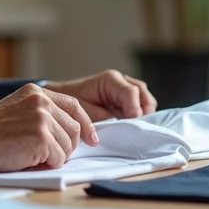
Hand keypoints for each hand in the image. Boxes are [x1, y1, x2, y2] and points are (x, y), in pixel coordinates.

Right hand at [0, 84, 98, 171]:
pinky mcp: (41, 137)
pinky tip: (29, 160)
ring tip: (33, 156)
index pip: (73, 105)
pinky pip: (58, 158)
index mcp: (37, 92)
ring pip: (68, 145)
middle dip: (66, 146)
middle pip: (74, 128)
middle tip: (49, 155)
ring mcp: (43, 119)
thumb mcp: (18, 110)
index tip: (91, 138)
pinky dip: (47, 164)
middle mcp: (42, 102)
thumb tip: (68, 131)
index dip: (85, 124)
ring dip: (55, 157)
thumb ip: (41, 113)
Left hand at [42, 70, 156, 121]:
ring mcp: (124, 88)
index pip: (131, 92)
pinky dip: (139, 115)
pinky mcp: (125, 99)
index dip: (135, 109)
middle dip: (143, 111)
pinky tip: (130, 124)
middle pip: (143, 94)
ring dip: (142, 113)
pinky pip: (140, 105)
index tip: (134, 124)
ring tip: (132, 126)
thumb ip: (108, 118)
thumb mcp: (87, 114)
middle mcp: (120, 81)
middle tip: (135, 127)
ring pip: (145, 99)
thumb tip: (127, 126)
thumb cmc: (71, 107)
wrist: (62, 103)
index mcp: (110, 80)